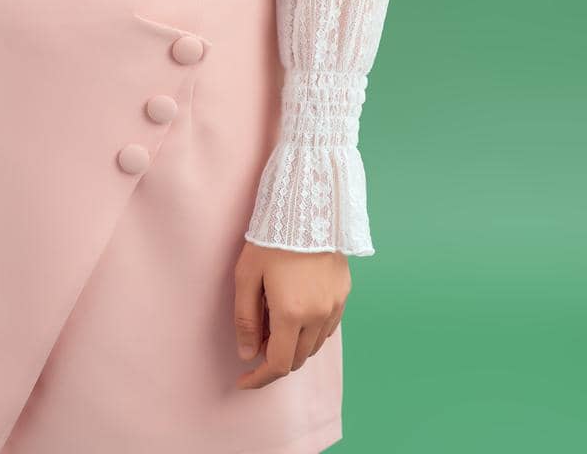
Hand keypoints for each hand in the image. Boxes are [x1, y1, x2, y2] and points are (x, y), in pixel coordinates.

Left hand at [233, 242, 349, 389]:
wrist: (307, 206)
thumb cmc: (271, 238)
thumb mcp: (247, 276)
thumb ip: (246, 319)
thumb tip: (247, 354)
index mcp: (292, 313)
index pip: (278, 364)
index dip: (259, 378)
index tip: (243, 380)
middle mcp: (318, 315)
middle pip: (297, 359)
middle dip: (275, 359)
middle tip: (257, 340)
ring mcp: (335, 306)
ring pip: (314, 345)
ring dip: (294, 346)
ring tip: (275, 323)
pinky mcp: (344, 294)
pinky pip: (327, 327)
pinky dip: (310, 332)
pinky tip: (297, 313)